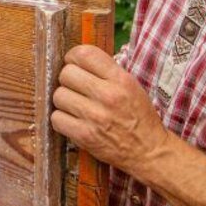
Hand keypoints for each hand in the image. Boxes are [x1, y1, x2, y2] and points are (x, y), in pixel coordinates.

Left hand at [50, 44, 172, 178]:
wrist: (149, 151)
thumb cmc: (139, 117)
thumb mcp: (131, 86)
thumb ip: (107, 71)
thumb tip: (78, 59)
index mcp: (120, 80)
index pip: (84, 54)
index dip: (73, 56)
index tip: (73, 63)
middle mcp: (107, 95)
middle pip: (66, 74)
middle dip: (68, 80)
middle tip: (75, 88)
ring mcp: (95, 116)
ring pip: (58, 96)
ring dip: (64, 101)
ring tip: (76, 106)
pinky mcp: (85, 136)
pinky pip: (56, 118)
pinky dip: (61, 120)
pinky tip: (73, 121)